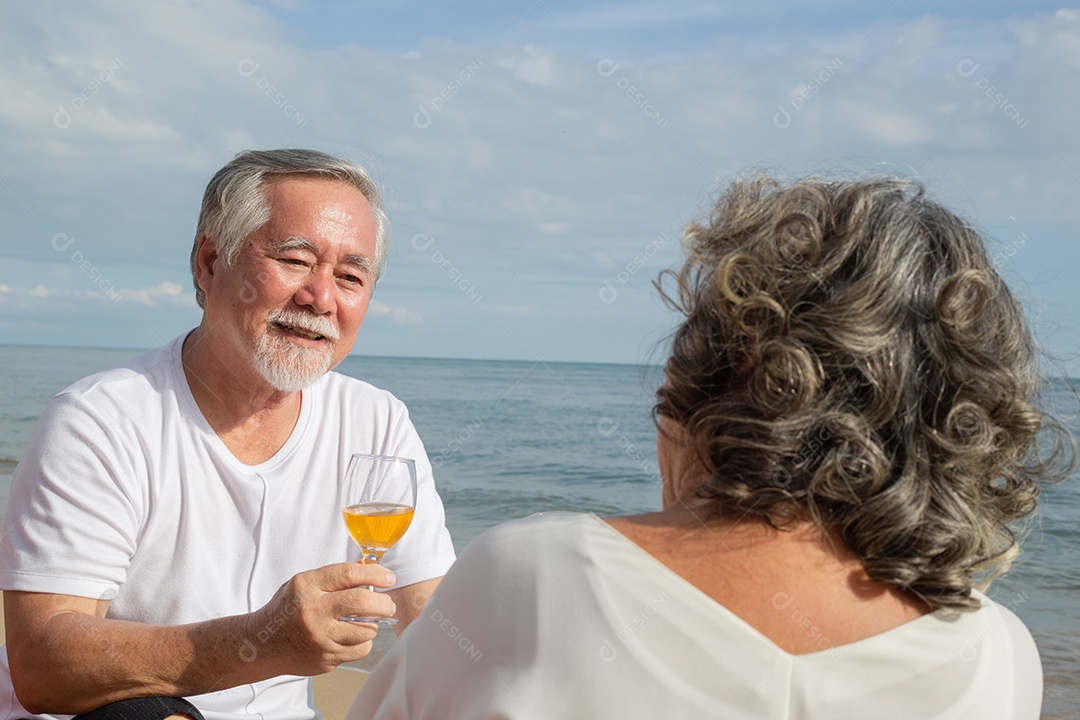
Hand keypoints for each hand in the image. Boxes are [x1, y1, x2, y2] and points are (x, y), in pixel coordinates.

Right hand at [242, 563, 396, 675]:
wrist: (262, 645)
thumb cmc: (287, 609)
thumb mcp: (305, 584)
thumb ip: (336, 577)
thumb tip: (371, 569)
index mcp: (306, 587)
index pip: (349, 574)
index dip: (375, 574)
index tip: (388, 578)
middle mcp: (313, 612)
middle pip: (362, 603)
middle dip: (383, 603)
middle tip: (388, 604)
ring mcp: (319, 639)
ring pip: (366, 631)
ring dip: (373, 625)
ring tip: (366, 621)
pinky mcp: (324, 660)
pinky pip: (358, 651)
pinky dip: (362, 643)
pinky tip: (352, 637)